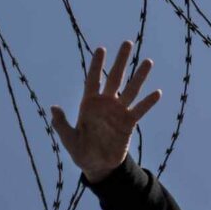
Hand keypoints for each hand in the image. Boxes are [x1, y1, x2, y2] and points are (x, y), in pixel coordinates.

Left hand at [50, 40, 161, 183]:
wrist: (98, 166)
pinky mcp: (128, 123)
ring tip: (148, 61)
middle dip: (121, 61)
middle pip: (115, 78)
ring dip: (139, 76)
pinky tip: (157, 93)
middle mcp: (105, 104)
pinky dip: (148, 102)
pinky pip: (139, 110)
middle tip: (127, 43)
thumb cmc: (81, 151)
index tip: (101, 49)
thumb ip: (61, 124)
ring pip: (131, 90)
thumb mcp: (69, 139)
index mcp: (89, 104)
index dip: (97, 65)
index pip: (93, 79)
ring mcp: (118, 112)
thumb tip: (53, 107)